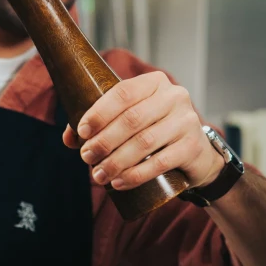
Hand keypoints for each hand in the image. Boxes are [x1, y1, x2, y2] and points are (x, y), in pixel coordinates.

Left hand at [62, 72, 223, 190]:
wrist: (196, 153)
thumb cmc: (154, 131)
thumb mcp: (131, 120)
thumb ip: (100, 124)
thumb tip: (69, 138)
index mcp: (155, 82)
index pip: (123, 92)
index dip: (99, 112)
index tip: (81, 132)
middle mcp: (174, 97)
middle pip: (132, 119)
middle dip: (104, 141)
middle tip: (87, 158)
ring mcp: (187, 121)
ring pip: (144, 142)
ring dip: (116, 162)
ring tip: (98, 175)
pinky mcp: (193, 147)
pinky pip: (160, 162)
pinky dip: (135, 175)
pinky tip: (119, 182)